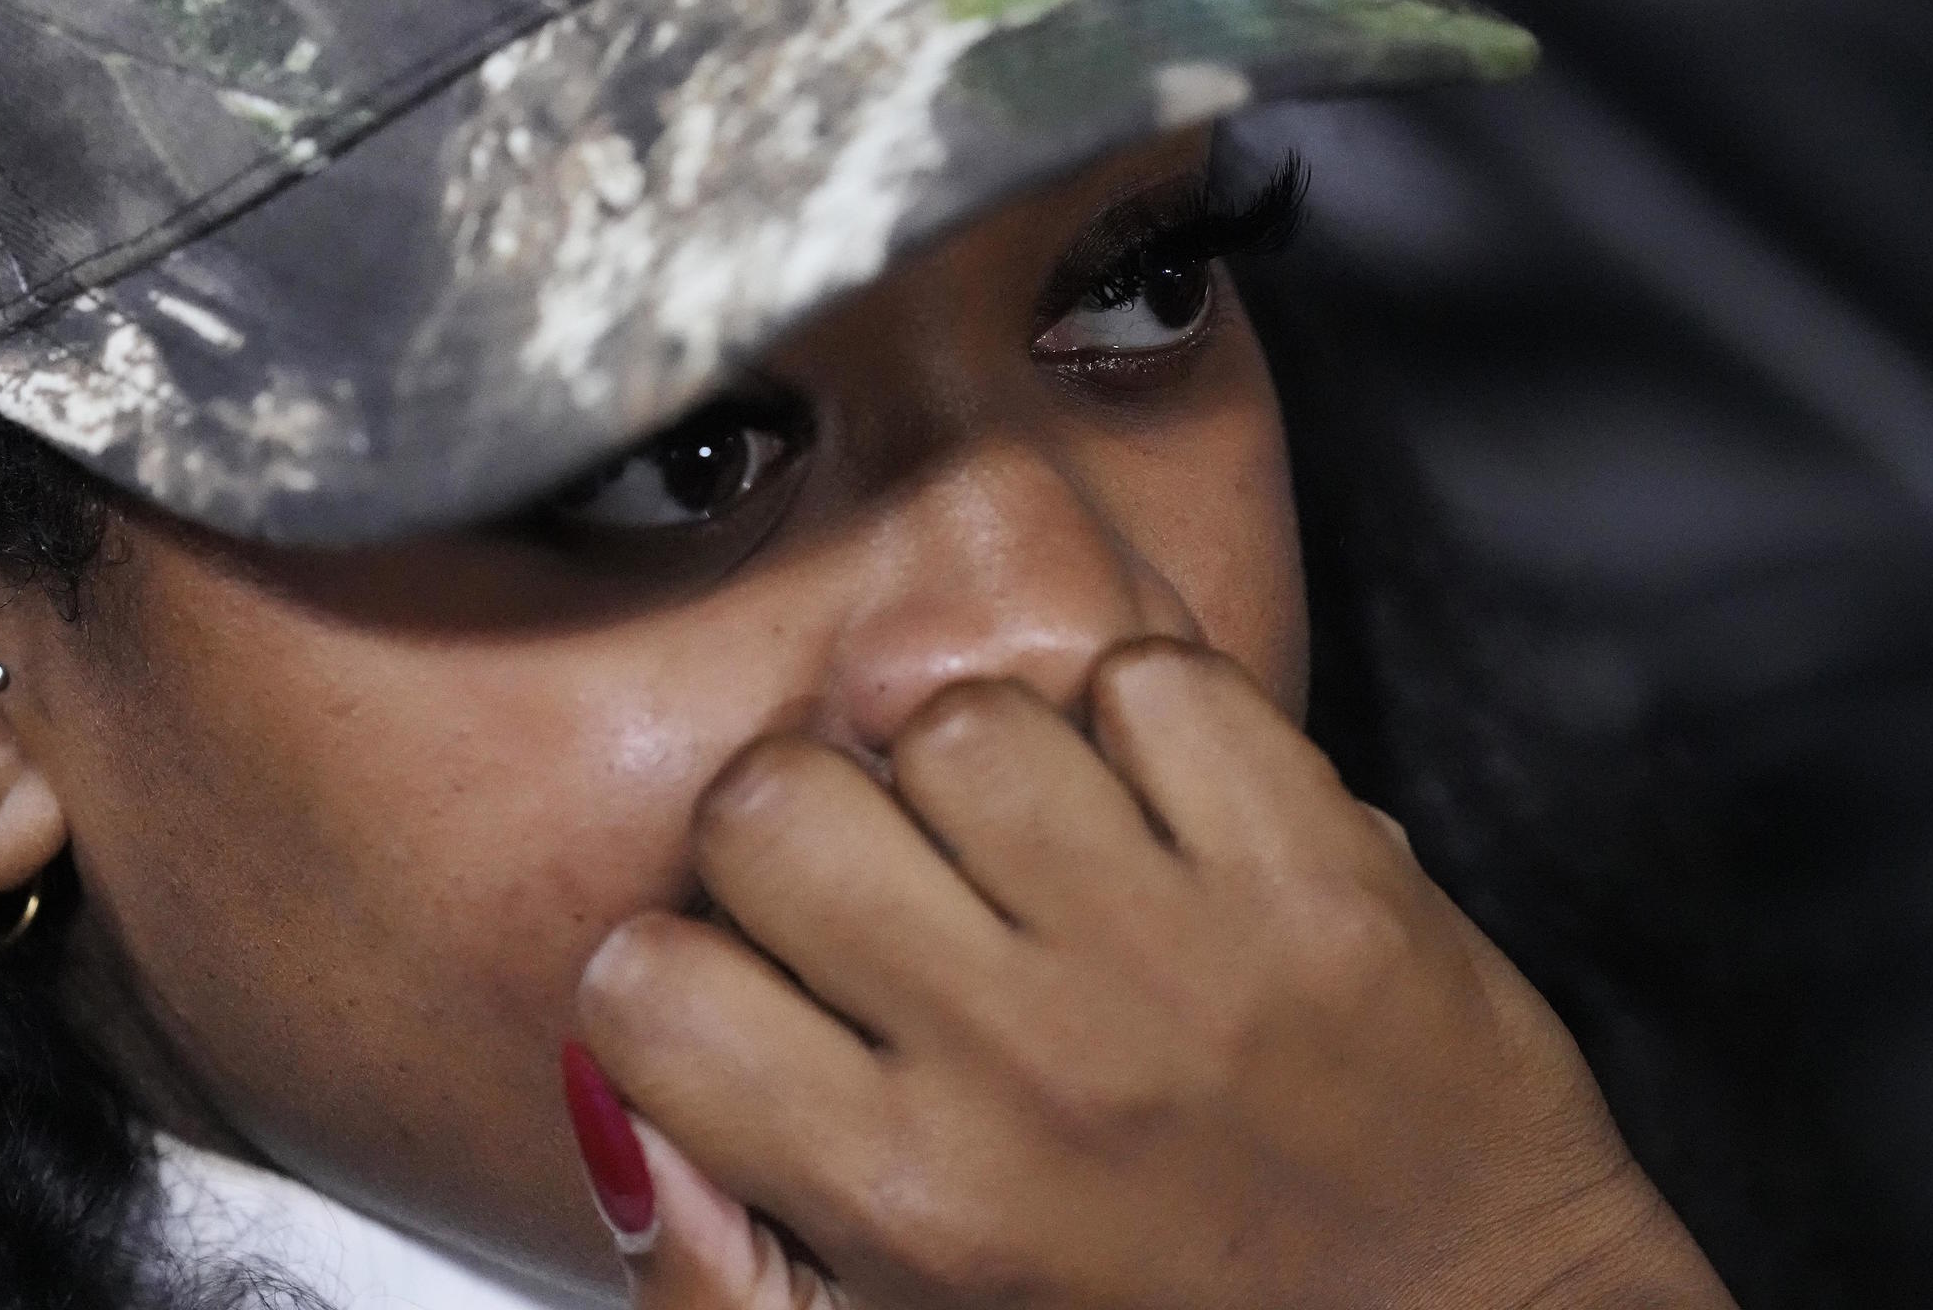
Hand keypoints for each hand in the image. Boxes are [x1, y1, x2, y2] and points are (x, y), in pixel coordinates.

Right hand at [568, 640, 1732, 1309]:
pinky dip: (1147, 726)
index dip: (676, 971)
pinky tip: (1163, 825)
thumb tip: (610, 1106)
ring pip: (954, 720)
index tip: (747, 988)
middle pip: (773, 804)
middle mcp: (1031, 1061)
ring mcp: (1184, 948)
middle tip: (884, 901)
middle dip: (798, 833)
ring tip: (1037, 864)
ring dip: (972, 773)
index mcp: (912, 1200)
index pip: (646, 986)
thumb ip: (726, 1278)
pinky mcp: (1322, 867)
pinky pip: (1152, 683)